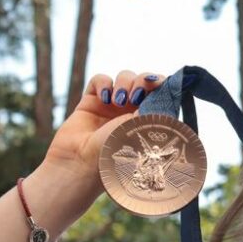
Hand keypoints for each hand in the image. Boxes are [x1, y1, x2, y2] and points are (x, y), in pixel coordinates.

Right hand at [43, 71, 164, 183]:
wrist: (81, 164)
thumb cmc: (115, 154)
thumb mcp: (141, 130)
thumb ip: (152, 108)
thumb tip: (158, 89)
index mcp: (149, 119)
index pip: (161, 93)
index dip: (161, 84)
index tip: (158, 85)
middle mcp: (132, 111)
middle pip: (144, 80)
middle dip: (143, 81)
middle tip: (136, 96)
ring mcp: (112, 105)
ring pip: (124, 77)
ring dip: (125, 83)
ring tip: (119, 101)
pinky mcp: (91, 101)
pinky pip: (100, 80)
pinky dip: (104, 84)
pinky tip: (105, 99)